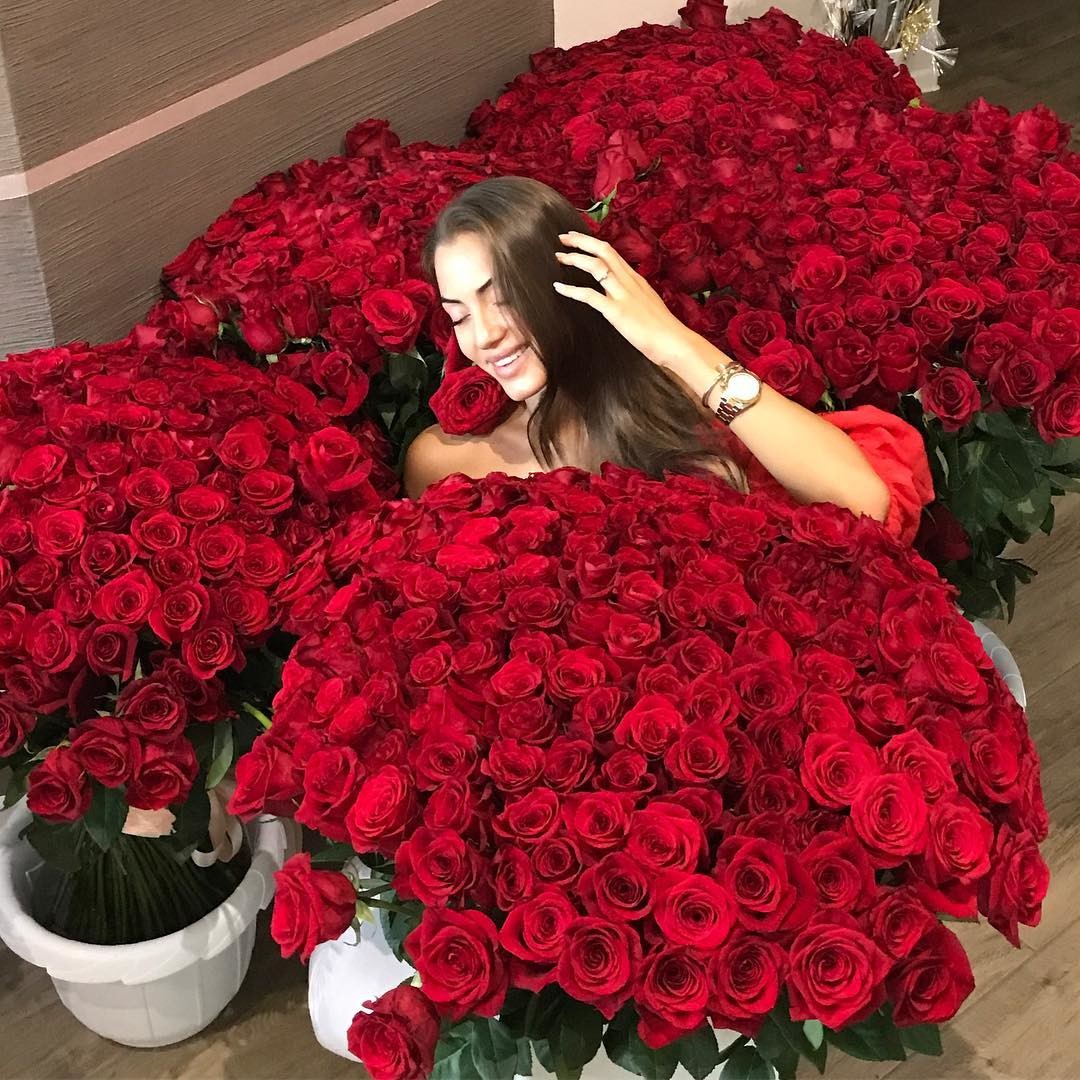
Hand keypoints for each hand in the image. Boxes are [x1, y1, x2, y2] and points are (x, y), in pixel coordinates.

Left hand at [553, 232, 704, 369]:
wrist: (675, 342)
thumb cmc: (664, 330)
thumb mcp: (647, 304)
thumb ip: (633, 297)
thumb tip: (619, 298)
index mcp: (636, 279)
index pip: (612, 252)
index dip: (593, 243)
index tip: (577, 239)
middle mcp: (629, 281)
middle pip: (603, 250)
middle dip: (581, 241)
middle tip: (563, 238)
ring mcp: (623, 295)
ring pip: (596, 266)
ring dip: (575, 258)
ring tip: (559, 257)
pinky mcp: (617, 311)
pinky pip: (590, 295)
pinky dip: (571, 290)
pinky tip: (559, 288)